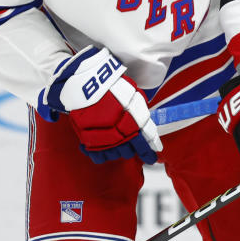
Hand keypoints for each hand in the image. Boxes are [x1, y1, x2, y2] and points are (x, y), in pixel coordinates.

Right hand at [37, 46, 162, 163]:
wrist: (88, 83)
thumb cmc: (112, 86)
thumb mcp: (133, 97)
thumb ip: (140, 115)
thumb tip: (147, 131)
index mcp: (133, 123)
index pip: (144, 143)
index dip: (148, 152)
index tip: (151, 157)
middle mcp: (119, 134)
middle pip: (128, 152)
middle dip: (131, 148)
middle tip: (128, 140)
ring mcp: (103, 139)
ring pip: (114, 155)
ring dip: (117, 149)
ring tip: (114, 139)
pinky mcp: (88, 141)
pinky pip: (98, 157)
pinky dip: (101, 153)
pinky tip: (102, 145)